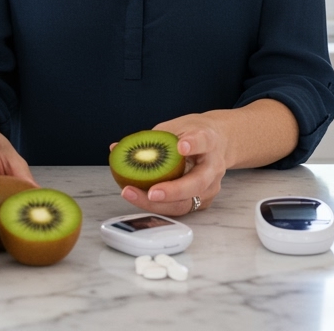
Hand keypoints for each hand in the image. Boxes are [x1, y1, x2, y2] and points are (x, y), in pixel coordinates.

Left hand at [113, 114, 227, 216]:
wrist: (218, 142)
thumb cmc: (193, 133)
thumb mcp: (175, 126)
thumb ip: (150, 138)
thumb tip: (115, 148)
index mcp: (208, 140)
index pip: (203, 141)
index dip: (193, 144)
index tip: (182, 146)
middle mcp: (213, 166)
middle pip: (197, 182)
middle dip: (173, 190)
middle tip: (152, 192)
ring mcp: (209, 186)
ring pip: (186, 202)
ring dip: (158, 204)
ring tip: (132, 194)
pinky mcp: (202, 201)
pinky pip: (179, 208)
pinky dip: (158, 205)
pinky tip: (139, 198)